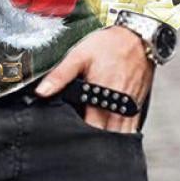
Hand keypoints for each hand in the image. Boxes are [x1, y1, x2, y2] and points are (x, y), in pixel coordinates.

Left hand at [35, 26, 154, 132]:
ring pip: (120, 138)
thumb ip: (60, 75)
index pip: (88, 132)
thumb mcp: (79, 55)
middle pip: (105, 140)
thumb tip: (41, 92)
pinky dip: (120, 135)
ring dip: (107, 142)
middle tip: (77, 145)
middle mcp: (117, 108)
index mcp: (100, 98)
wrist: (138, 36)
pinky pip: (131, 129)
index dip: (77, 139)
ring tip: (93, 144)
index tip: (66, 140)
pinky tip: (109, 134)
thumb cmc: (109, 45)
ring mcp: (130, 110)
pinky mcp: (138, 107)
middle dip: (91, 144)